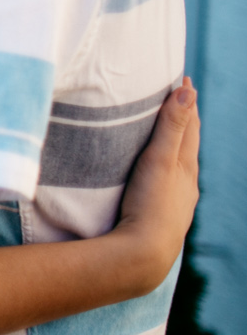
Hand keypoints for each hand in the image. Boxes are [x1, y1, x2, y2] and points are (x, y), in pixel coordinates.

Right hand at [113, 79, 200, 290]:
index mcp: (188, 166)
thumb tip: (188, 90)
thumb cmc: (150, 204)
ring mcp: (178, 202)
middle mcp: (188, 184)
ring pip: (181, 167)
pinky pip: (170, 184)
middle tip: (174, 99)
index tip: (182, 80)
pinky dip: (167, 169)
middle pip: (189, 145)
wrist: (144, 254)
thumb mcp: (160, 160)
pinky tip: (158, 177)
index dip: (186, 102)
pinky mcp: (164, 217)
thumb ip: (172, 126)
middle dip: (184, 121)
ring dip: (175, 147)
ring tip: (166, 135)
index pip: (191, 126)